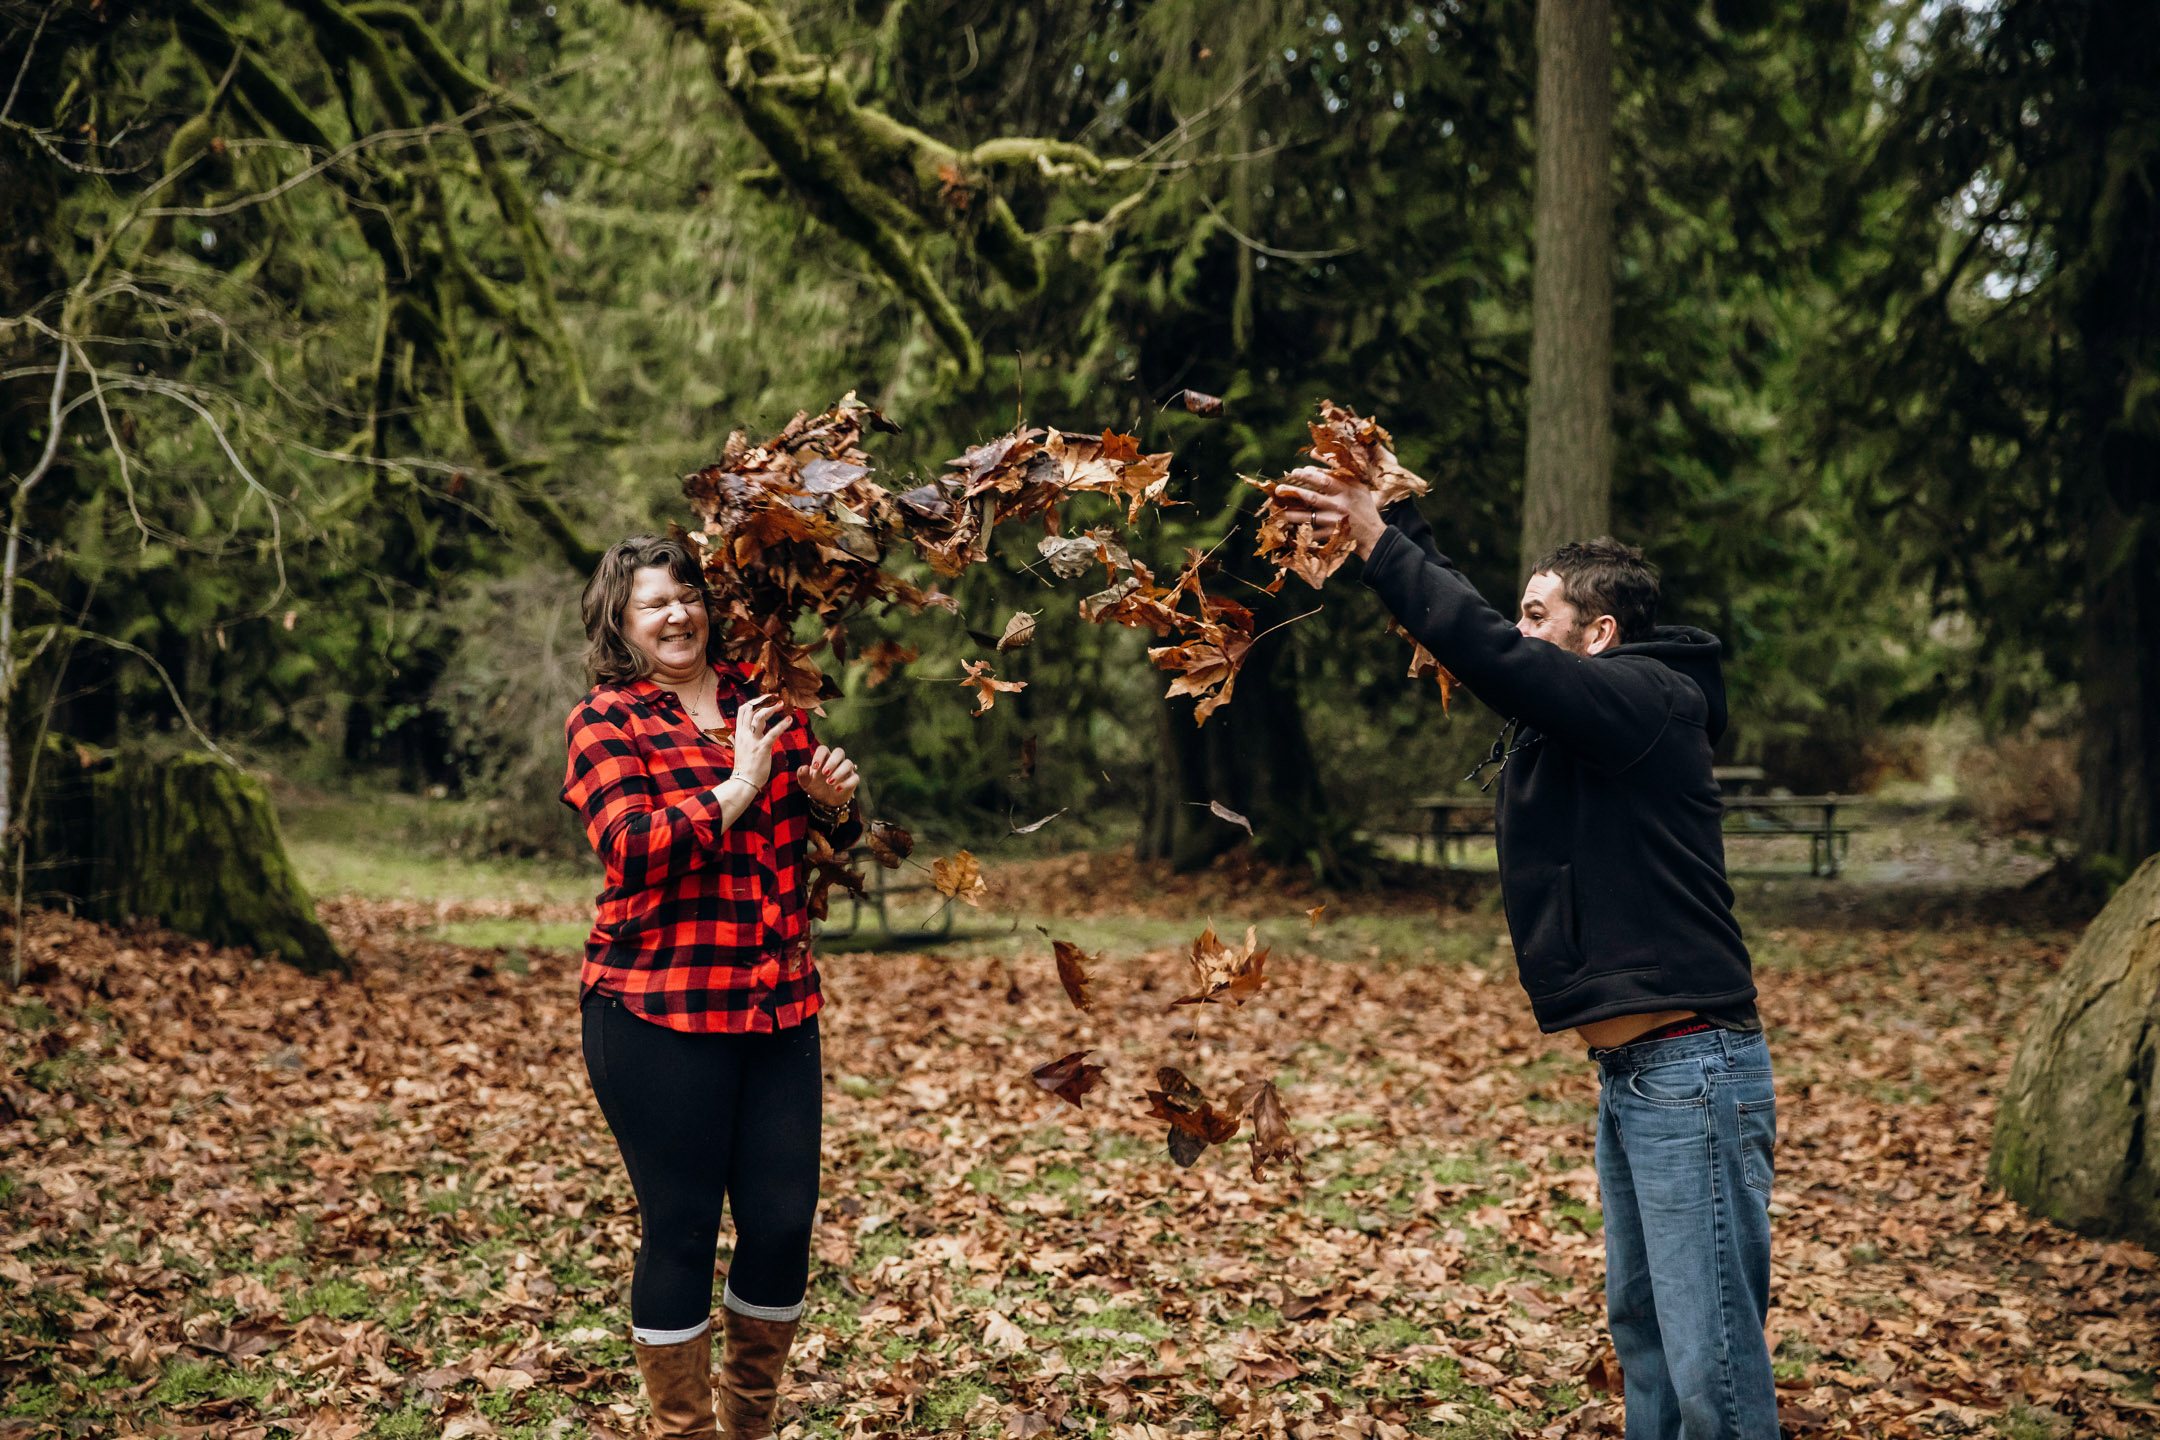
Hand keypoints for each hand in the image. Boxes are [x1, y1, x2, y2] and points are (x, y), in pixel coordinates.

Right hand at [729, 695, 794, 788]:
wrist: (743, 782)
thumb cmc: (746, 768)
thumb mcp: (743, 748)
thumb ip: (748, 738)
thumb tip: (754, 731)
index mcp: (740, 733)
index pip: (743, 711)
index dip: (754, 702)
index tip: (765, 699)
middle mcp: (744, 734)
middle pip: (749, 709)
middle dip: (762, 700)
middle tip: (773, 697)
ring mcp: (752, 741)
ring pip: (759, 717)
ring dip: (771, 708)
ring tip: (782, 705)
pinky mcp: (762, 748)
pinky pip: (773, 733)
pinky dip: (782, 725)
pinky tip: (790, 720)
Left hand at [798, 744, 859, 809]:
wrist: (825, 800)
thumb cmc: (815, 786)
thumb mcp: (805, 783)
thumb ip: (802, 774)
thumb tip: (804, 767)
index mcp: (824, 758)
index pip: (823, 749)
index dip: (819, 756)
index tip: (815, 767)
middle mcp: (837, 761)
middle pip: (839, 752)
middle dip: (832, 761)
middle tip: (824, 773)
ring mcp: (846, 770)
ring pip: (848, 764)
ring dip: (839, 772)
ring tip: (829, 782)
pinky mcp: (852, 780)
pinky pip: (855, 777)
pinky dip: (847, 783)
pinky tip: (837, 788)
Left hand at [1272, 466, 1388, 558]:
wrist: (1372, 533)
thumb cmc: (1362, 504)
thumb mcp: (1356, 484)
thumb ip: (1336, 468)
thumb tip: (1313, 453)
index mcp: (1346, 491)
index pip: (1324, 480)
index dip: (1307, 476)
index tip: (1294, 472)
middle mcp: (1339, 506)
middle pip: (1312, 498)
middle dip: (1293, 492)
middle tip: (1278, 489)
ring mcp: (1333, 522)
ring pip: (1307, 517)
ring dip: (1291, 514)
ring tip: (1278, 511)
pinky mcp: (1329, 536)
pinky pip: (1310, 533)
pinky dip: (1298, 530)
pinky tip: (1287, 527)